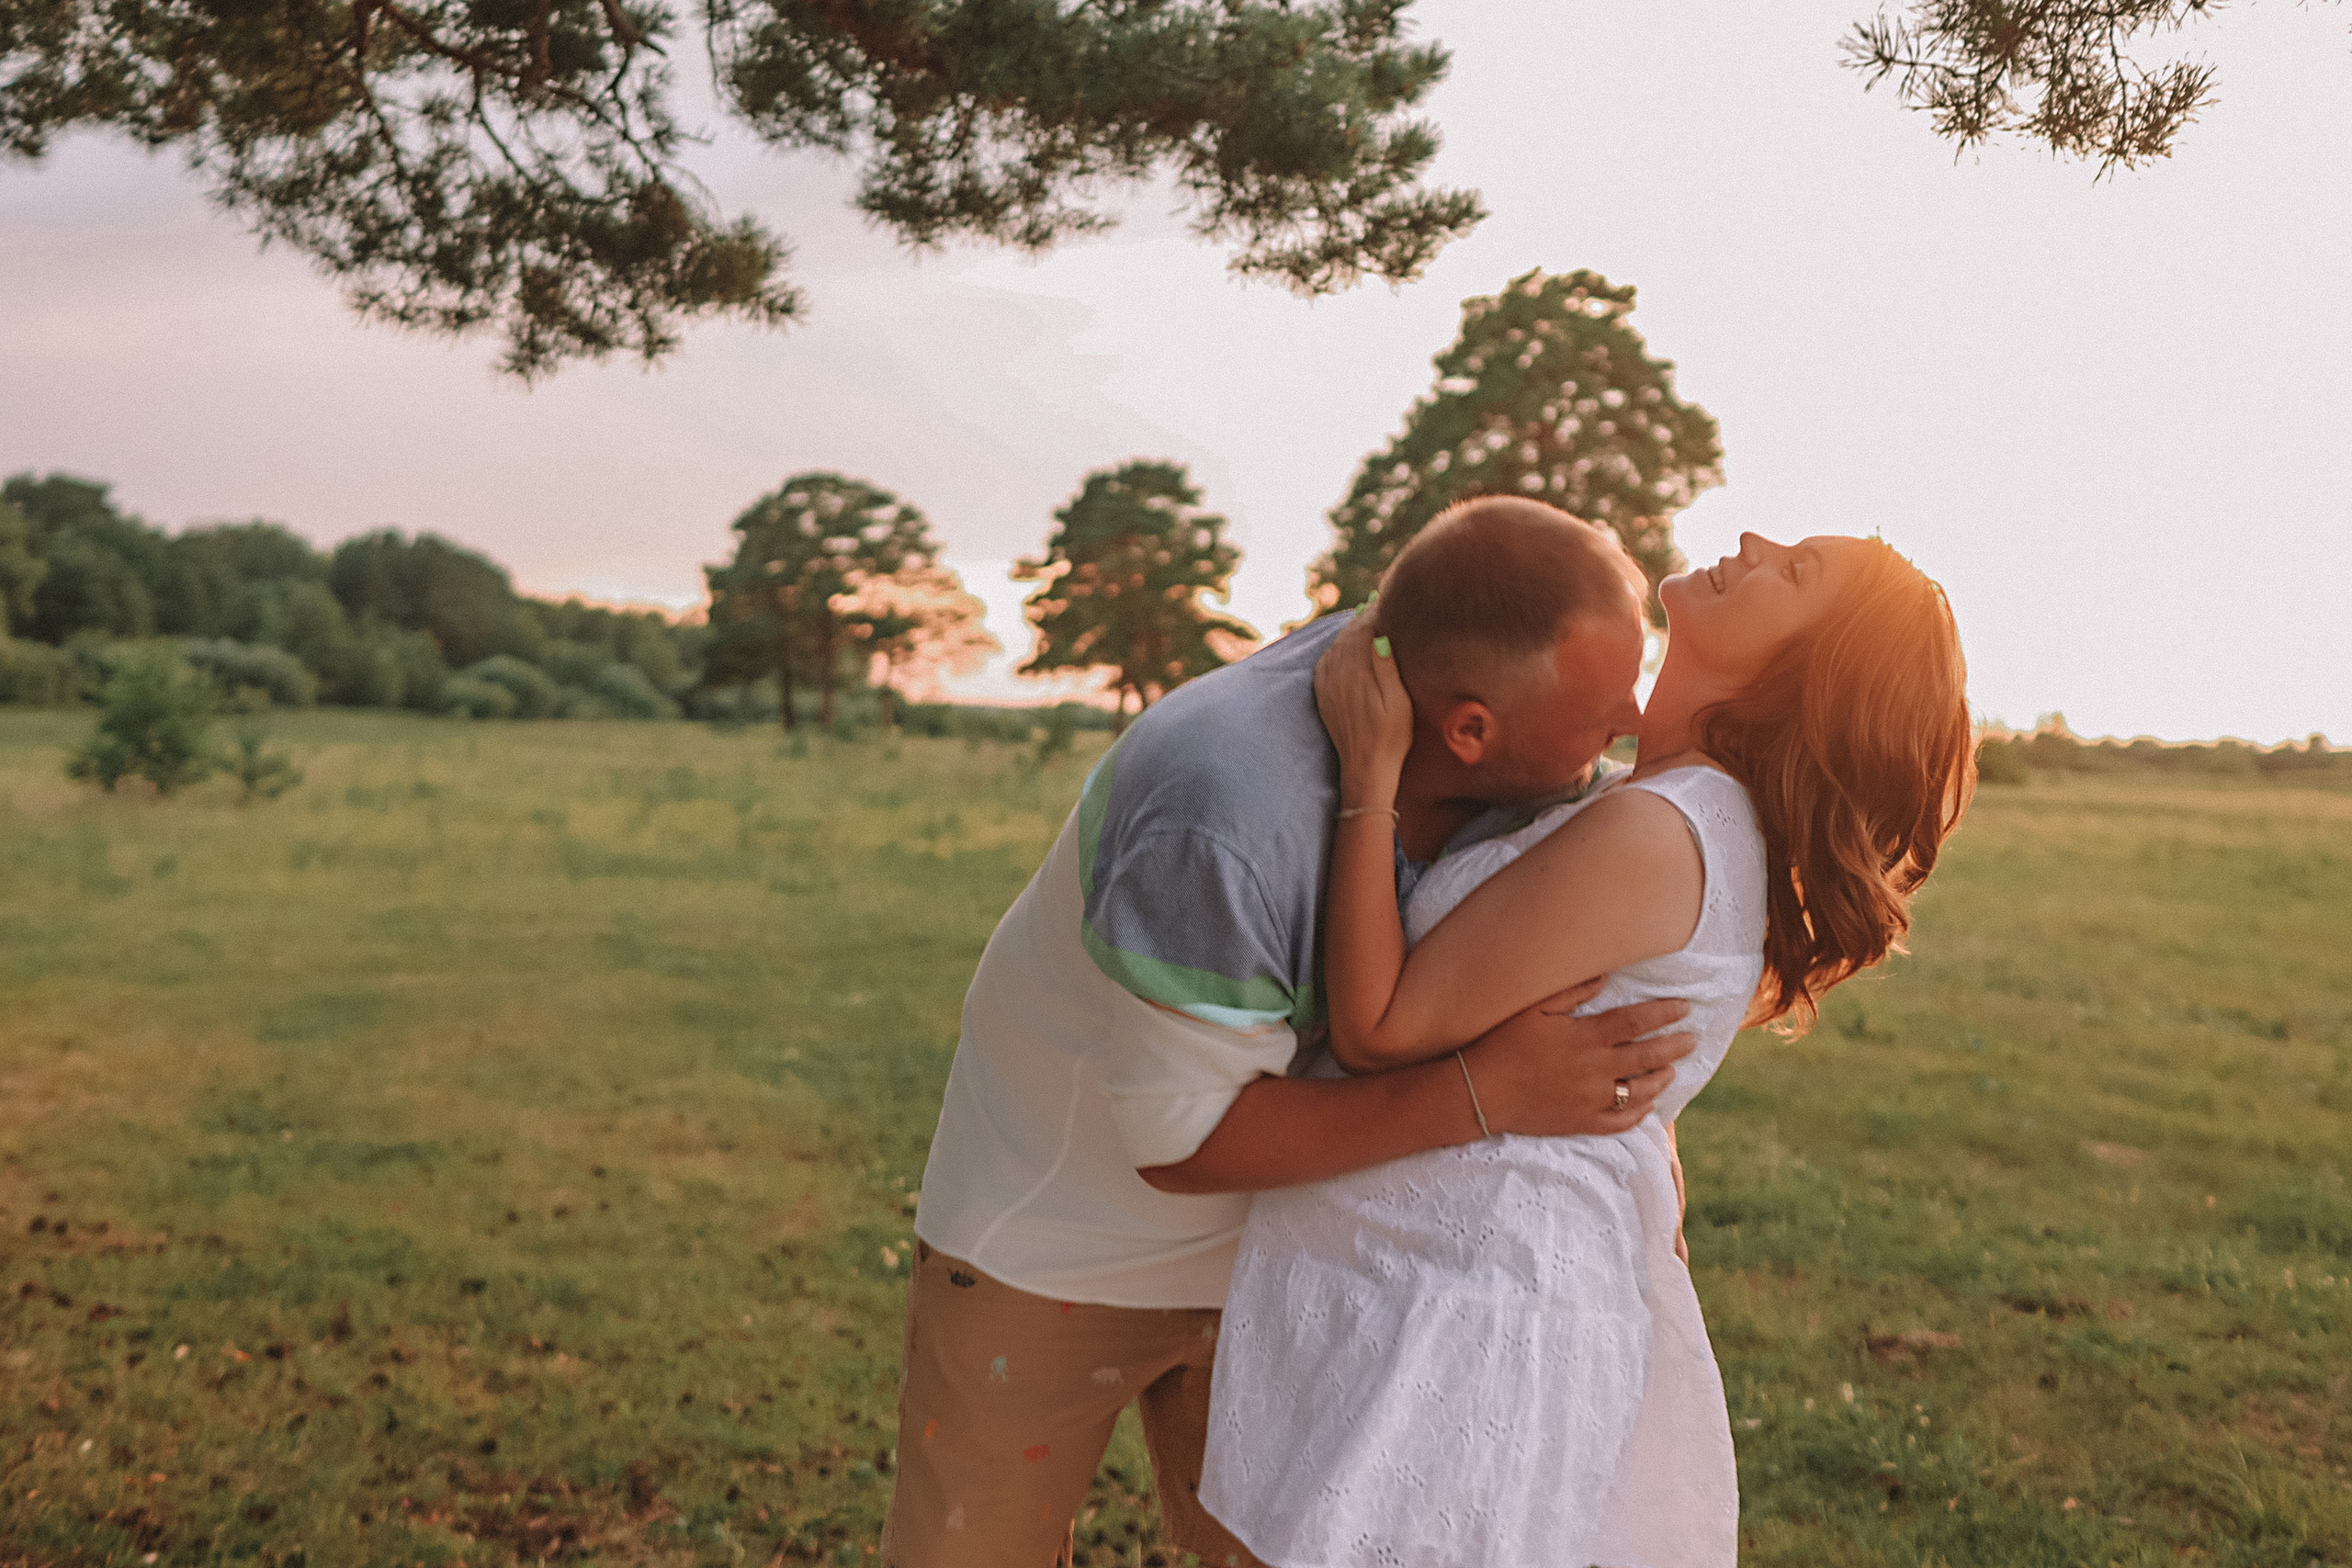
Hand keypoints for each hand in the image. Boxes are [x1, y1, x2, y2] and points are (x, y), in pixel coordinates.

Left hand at [1314, 614, 1413, 802]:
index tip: (1385, 601)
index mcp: (1356, 673)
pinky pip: (1326, 662)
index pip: (1362, 631)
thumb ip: (1386, 668)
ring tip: (1364, 620)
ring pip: (1335, 647)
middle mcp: (1336, 675)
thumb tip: (1379, 636)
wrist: (1365, 769)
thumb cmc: (1391, 738)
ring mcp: (1327, 686)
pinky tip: (1346, 646)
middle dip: (1361, 619)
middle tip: (1374, 603)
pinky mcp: (1323, 695)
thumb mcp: (1399, 702)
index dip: (1374, 614)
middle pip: (1347, 636)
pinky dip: (1337, 649)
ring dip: (1349, 632)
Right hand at [1458, 981, 1694, 1136]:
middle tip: (1691, 1039)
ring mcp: (1590, 1099)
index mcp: (1585, 1037)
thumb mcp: (1532, 1008)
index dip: (1664, 1014)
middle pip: (1647, 1057)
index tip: (1684, 1008)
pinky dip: (1640, 1113)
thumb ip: (1570, 991)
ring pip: (1640, 1091)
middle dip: (1674, 1046)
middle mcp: (1594, 1069)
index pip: (1637, 1022)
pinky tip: (1648, 1105)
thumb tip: (1605, 976)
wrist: (1478, 1092)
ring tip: (1672, 1070)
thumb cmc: (1500, 1042)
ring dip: (1661, 1078)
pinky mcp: (1580, 1122)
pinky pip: (1621, 1121)